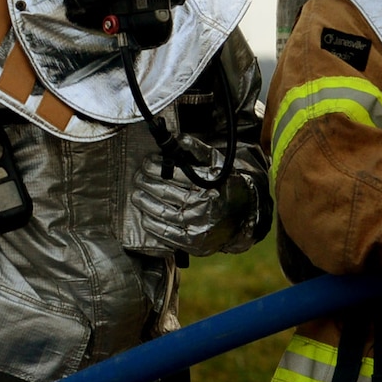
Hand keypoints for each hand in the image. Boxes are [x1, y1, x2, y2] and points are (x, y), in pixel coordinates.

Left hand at [127, 151, 269, 257]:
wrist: (245, 216)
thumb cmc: (226, 186)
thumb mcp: (218, 164)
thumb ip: (198, 150)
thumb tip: (177, 138)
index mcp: (210, 184)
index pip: (175, 173)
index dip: (156, 167)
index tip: (146, 163)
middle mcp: (205, 205)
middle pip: (166, 192)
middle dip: (147, 183)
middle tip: (138, 178)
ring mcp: (199, 226)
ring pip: (164, 212)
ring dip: (145, 203)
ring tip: (137, 195)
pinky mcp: (194, 243)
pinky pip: (167, 234)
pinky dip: (152, 224)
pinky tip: (145, 217)